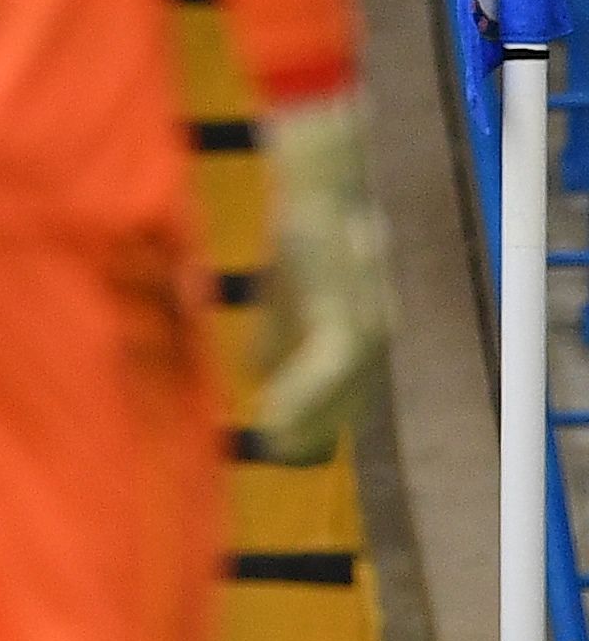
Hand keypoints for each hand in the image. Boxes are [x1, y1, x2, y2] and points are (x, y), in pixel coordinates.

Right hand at [250, 91, 390, 462]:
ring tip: (272, 444)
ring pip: (342, 396)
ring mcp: (369, 327)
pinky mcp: (348, 313)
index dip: (313, 427)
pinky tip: (270, 415)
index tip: (280, 447)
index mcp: (365, 334)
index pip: (347, 399)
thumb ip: (278, 341)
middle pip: (350, 406)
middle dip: (311, 434)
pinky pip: (326, 370)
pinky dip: (298, 397)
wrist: (316, 186)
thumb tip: (261, 384)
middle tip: (275, 454)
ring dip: (304, 425)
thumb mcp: (283, 301)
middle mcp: (378, 335)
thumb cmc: (298, 238)